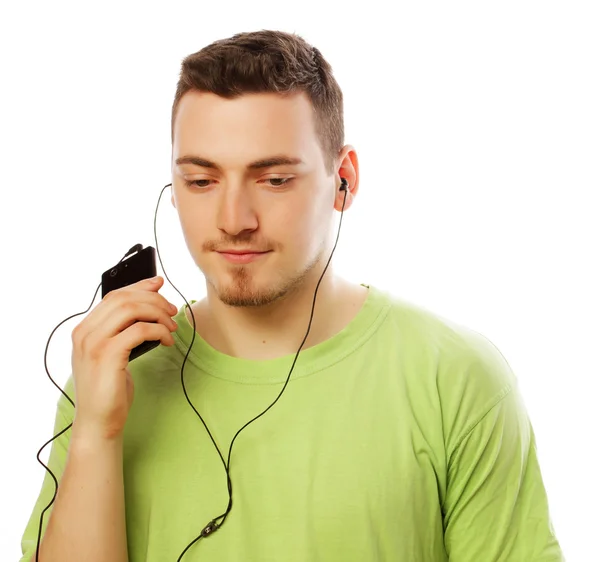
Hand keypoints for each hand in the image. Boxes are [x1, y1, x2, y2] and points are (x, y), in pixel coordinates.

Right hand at [70, 276, 177, 439]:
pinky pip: (139, 330)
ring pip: (132, 310)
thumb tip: (148, 305)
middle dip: (154, 300)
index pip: (114, 296)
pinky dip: (158, 330)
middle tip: (173, 311)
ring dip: (158, 314)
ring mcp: (93, 344)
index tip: (159, 284)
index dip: (139, 286)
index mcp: (84, 330)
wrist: (98, 422)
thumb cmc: (109, 390)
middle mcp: (84, 333)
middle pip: (124, 298)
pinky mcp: (107, 355)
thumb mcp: (114, 355)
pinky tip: (167, 340)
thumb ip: (123, 331)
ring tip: (172, 327)